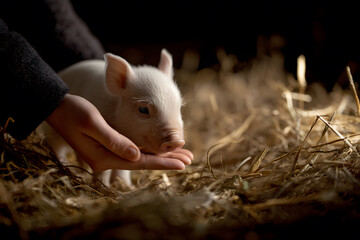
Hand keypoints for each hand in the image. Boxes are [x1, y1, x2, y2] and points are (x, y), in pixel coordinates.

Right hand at [46, 94, 191, 170]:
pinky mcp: (106, 149)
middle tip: (189, 159)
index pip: (139, 162)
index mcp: (102, 157)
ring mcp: (106, 156)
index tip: (182, 163)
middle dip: (166, 161)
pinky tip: (161, 149)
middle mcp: (105, 161)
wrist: (56, 108)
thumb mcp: (93, 123)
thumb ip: (114, 140)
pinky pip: (132, 152)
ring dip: (160, 156)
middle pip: (142, 162)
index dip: (162, 162)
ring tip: (181, 155)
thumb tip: (136, 156)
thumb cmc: (73, 111)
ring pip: (139, 158)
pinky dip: (148, 151)